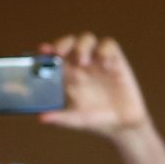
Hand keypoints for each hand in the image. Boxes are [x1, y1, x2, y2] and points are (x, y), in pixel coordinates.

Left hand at [38, 34, 152, 137]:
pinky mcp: (116, 62)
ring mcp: (99, 61)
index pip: (55, 55)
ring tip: (84, 62)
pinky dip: (106, 51)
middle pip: (70, 42)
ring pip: (88, 39)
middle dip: (63, 43)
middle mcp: (82, 64)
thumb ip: (60, 118)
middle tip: (60, 53)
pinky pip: (110, 45)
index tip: (43, 51)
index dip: (48, 49)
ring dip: (83, 46)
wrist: (123, 124)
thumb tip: (41, 118)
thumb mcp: (76, 120)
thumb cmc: (96, 120)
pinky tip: (107, 66)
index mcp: (68, 74)